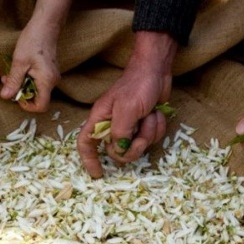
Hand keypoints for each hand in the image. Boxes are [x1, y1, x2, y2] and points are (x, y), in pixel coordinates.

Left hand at [0, 20, 60, 112]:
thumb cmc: (33, 40)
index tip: (15, 95)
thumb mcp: (19, 62)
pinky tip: (19, 70)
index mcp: (47, 81)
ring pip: (36, 90)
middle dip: (20, 93)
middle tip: (6, 81)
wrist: (45, 25)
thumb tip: (5, 96)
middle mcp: (52, 82)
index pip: (41, 106)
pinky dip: (27, 80)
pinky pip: (38, 83)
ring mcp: (52, 77)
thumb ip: (13, 81)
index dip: (27, 106)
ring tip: (9, 74)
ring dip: (22, 85)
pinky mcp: (49, 72)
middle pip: (37, 99)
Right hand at [77, 31, 176, 177]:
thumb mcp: (126, 109)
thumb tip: (119, 151)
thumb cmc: (138, 85)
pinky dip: (156, 128)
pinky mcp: (143, 124)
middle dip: (133, 148)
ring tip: (150, 116)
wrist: (157, 69)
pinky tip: (157, 114)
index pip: (85, 144)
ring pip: (136, 146)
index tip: (98, 174)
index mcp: (100, 119)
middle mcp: (112, 125)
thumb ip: (120, 133)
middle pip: (117, 151)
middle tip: (141, 137)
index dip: (89, 160)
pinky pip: (150, 138)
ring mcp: (128, 126)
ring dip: (148, 134)